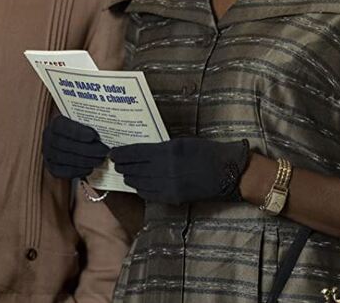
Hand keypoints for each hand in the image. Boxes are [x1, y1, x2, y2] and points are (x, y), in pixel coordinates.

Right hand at [41, 115, 108, 179]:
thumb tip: (104, 124)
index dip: (78, 132)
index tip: (94, 136)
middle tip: (103, 151)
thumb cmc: (80, 129)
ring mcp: (48, 153)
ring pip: (65, 159)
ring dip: (85, 161)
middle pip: (65, 144)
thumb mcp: (82, 120)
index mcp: (56, 123)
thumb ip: (89, 121)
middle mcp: (48, 137)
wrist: (69, 140)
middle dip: (87, 149)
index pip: (63, 126)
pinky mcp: (52, 167)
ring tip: (100, 160)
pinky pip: (64, 171)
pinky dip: (78, 171)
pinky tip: (90, 168)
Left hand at [110, 138, 250, 204]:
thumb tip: (142, 151)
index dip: (123, 154)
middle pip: (136, 169)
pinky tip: (138, 185)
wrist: (226, 171)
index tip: (113, 153)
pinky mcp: (174, 198)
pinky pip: (150, 195)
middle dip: (123, 166)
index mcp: (168, 151)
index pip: (137, 153)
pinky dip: (141, 189)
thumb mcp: (182, 142)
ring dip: (130, 178)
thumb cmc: (206, 151)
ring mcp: (169, 186)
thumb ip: (162, 147)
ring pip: (140, 183)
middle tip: (116, 163)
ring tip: (125, 173)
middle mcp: (166, 169)